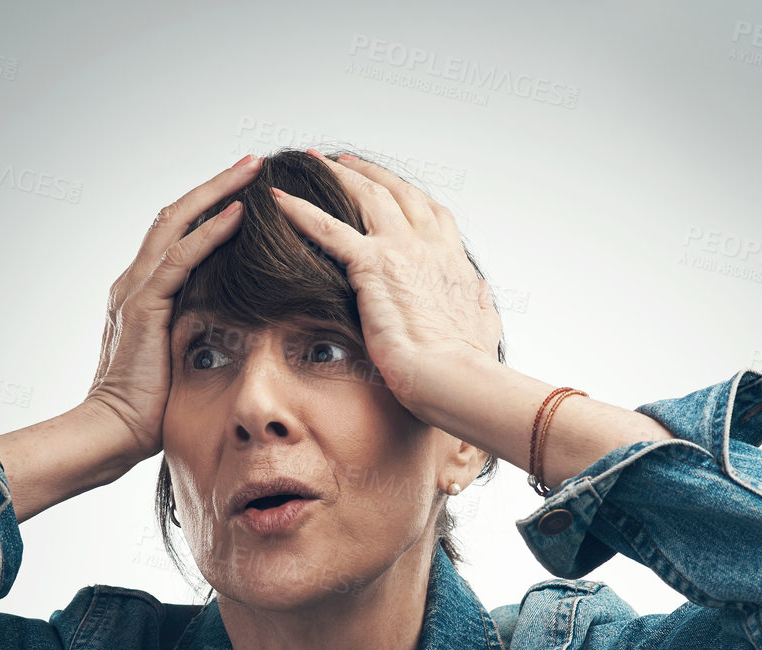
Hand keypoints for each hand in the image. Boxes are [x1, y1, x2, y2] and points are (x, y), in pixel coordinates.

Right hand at [84, 155, 260, 462]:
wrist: (113, 432)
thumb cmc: (150, 408)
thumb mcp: (179, 357)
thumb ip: (196, 330)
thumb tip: (234, 322)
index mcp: (141, 292)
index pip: (175, 234)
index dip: (208, 207)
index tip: (244, 190)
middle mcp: (133, 281)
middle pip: (174, 214)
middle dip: (215, 185)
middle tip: (252, 163)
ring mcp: (135, 290)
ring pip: (177, 223)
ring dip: (216, 193)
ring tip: (251, 172)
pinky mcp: (143, 307)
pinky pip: (180, 258)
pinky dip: (210, 233)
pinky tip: (239, 214)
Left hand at [267, 150, 502, 412]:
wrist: (455, 376)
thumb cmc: (466, 363)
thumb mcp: (482, 325)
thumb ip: (478, 304)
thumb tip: (478, 293)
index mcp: (452, 262)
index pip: (431, 215)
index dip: (409, 197)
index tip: (393, 187)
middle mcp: (429, 245)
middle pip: (397, 192)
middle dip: (370, 173)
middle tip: (345, 161)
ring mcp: (401, 250)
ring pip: (366, 196)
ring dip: (338, 176)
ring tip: (313, 164)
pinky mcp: (372, 265)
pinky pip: (327, 229)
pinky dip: (300, 212)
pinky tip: (278, 202)